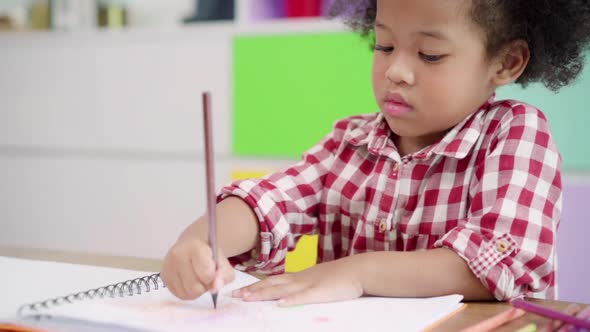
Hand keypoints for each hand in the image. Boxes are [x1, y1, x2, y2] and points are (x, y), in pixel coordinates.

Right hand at [161, 237, 233, 299]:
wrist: (190, 247)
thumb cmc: (208, 255)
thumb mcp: (221, 261)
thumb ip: (224, 275)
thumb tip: (215, 288)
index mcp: (195, 247)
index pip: (206, 273)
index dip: (213, 277)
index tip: (213, 270)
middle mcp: (177, 255)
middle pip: (195, 288)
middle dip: (204, 286)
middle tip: (205, 275)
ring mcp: (168, 267)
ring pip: (188, 294)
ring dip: (197, 291)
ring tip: (197, 278)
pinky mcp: (164, 277)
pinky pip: (180, 295)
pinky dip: (188, 292)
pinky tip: (189, 281)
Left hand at [232, 257, 363, 306]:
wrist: (358, 270)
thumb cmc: (339, 276)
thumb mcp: (316, 278)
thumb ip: (302, 285)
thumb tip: (287, 294)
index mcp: (298, 277)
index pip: (272, 281)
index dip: (255, 286)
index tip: (239, 291)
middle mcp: (299, 279)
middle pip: (271, 284)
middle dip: (252, 291)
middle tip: (234, 296)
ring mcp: (309, 285)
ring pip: (282, 290)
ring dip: (263, 294)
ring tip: (247, 299)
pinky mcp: (320, 292)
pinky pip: (304, 297)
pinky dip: (291, 300)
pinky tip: (280, 304)